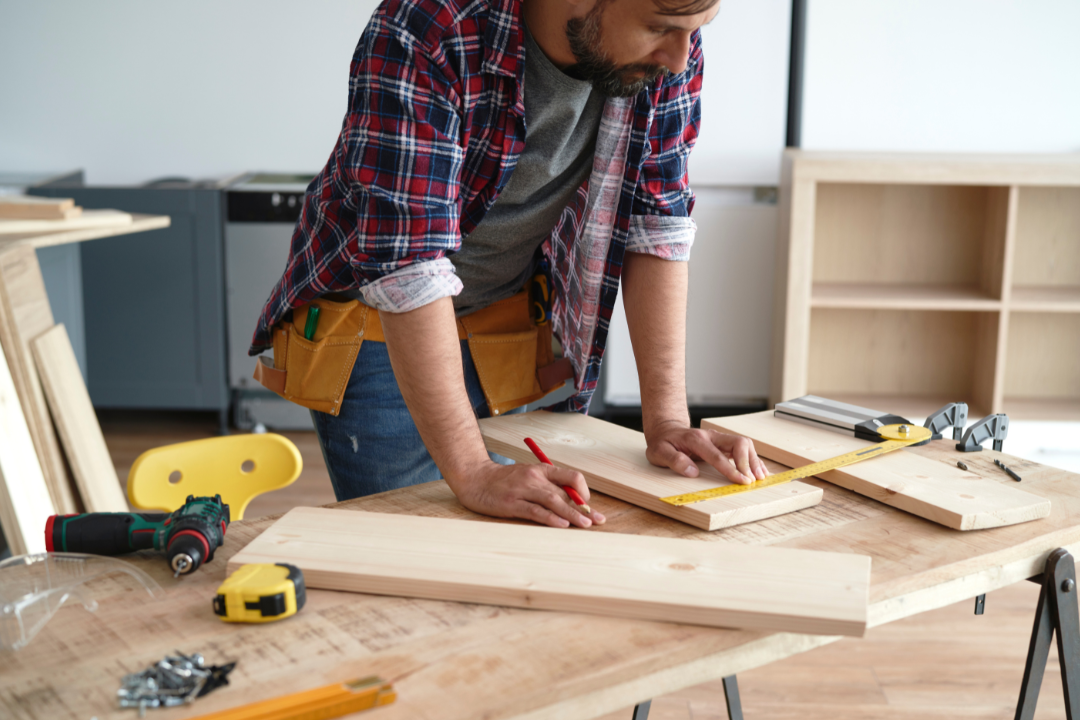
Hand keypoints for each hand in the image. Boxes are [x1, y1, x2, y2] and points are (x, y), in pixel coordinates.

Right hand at [446, 461, 606, 528]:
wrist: (475, 478)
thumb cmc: (504, 481)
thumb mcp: (528, 476)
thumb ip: (548, 486)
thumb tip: (572, 502)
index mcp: (542, 469)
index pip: (571, 476)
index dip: (583, 491)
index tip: (588, 505)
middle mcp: (534, 477)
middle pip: (565, 493)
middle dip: (584, 508)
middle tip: (598, 520)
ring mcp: (523, 490)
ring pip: (553, 502)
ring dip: (572, 514)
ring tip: (585, 524)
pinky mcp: (512, 503)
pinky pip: (535, 511)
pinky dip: (550, 518)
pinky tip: (561, 525)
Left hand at [645, 421, 768, 484]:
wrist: (666, 431)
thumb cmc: (663, 443)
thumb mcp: (658, 452)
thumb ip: (674, 461)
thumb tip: (692, 472)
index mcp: (696, 439)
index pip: (717, 455)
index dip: (731, 469)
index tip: (742, 481)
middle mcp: (711, 436)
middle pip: (738, 443)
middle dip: (748, 461)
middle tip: (753, 480)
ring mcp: (719, 438)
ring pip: (744, 444)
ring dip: (754, 460)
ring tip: (761, 477)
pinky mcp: (723, 443)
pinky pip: (743, 448)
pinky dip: (752, 458)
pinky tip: (759, 470)